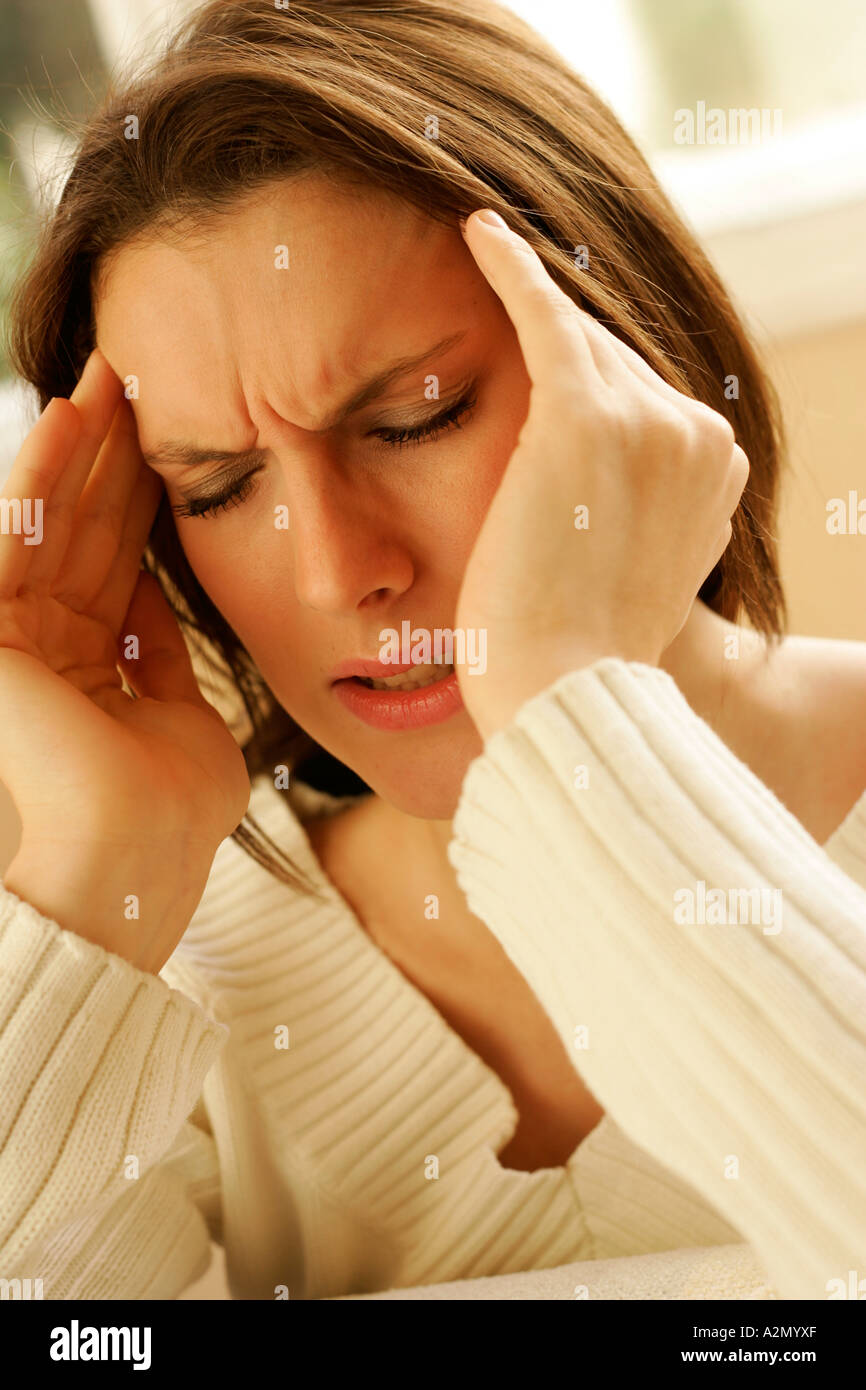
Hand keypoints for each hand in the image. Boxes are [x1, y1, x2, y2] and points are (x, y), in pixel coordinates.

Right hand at [0, 349, 249, 968]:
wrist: (128, 869)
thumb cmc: (168, 818)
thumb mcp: (188, 721)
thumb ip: (169, 659)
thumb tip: (162, 607)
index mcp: (93, 669)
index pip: (118, 563)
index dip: (145, 498)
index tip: (177, 434)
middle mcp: (46, 648)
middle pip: (81, 531)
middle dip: (110, 456)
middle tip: (138, 376)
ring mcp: (11, 640)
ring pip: (43, 523)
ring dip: (73, 448)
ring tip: (105, 376)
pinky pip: (11, 541)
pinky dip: (36, 478)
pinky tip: (65, 418)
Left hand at [454, 209, 748, 739]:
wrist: (561, 695)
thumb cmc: (574, 655)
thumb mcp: (627, 575)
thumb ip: (633, 516)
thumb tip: (599, 499)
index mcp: (716, 474)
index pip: (641, 400)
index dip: (586, 388)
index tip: (543, 365)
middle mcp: (699, 436)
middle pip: (613, 363)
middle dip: (557, 350)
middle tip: (500, 293)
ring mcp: (649, 421)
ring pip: (577, 342)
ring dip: (527, 312)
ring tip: (480, 261)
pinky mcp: (583, 415)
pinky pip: (543, 316)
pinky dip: (509, 269)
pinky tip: (475, 232)